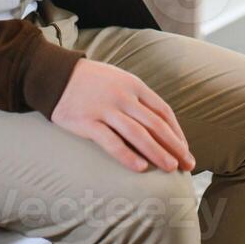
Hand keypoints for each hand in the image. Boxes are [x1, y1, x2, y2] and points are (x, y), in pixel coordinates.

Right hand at [50, 59, 195, 172]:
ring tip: (171, 168)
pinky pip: (110, 141)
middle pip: (155, 124)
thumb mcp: (120, 81)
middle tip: (188, 164)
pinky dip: (127, 155)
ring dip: (157, 152)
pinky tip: (140, 167)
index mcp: (134, 85)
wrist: (56, 75)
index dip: (177, 132)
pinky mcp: (87, 121)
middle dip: (174, 146)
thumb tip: (160, 124)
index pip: (163, 111)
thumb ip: (138, 99)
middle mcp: (123, 96)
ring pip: (138, 134)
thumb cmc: (93, 82)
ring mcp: (105, 108)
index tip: (184, 149)